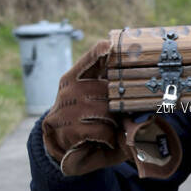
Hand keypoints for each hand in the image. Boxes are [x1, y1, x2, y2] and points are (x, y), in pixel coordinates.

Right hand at [42, 40, 182, 178]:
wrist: (60, 145)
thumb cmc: (84, 115)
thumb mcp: (90, 96)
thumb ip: (104, 83)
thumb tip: (130, 73)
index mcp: (73, 78)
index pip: (88, 62)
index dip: (98, 53)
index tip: (108, 45)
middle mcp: (69, 91)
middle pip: (108, 91)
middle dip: (117, 105)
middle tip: (115, 114)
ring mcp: (67, 110)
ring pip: (107, 112)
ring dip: (113, 123)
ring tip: (106, 127)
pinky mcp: (69, 130)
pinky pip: (102, 130)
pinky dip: (107, 137)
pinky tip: (102, 138)